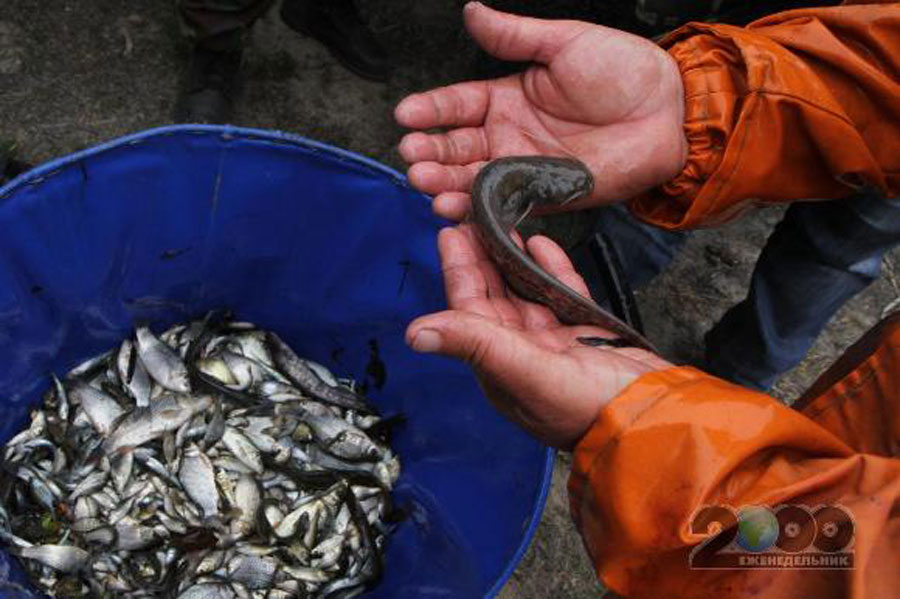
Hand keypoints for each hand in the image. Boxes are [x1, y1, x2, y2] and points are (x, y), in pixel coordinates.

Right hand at [395, 2, 686, 220]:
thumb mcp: (564, 43)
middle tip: (410, 155)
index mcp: (509, 96)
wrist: (666, 112)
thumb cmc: (622, 71)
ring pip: (471, 178)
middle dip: (429, 152)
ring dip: (443, 182)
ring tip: (422, 182)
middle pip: (456, 146)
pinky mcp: (543, 196)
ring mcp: (523, 167)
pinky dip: (476, 209)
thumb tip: (472, 11)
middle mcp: (509, 134)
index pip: (457, 104)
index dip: (430, 110)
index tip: (405, 114)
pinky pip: (502, 205)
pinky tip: (453, 207)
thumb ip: (514, 36)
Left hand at [405, 225, 671, 447]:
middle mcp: (521, 353)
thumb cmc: (586, 406)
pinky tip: (541, 244)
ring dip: (513, 258)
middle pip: (494, 296)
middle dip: (482, 257)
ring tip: (504, 221)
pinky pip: (563, 294)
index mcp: (499, 366)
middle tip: (472, 216)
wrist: (654, 419)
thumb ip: (474, 345)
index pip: (469, 310)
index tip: (448, 232)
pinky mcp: (586, 335)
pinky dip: (552, 269)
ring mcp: (555, 344)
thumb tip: (413, 333)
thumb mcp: (524, 372)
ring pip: (526, 291)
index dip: (458, 271)